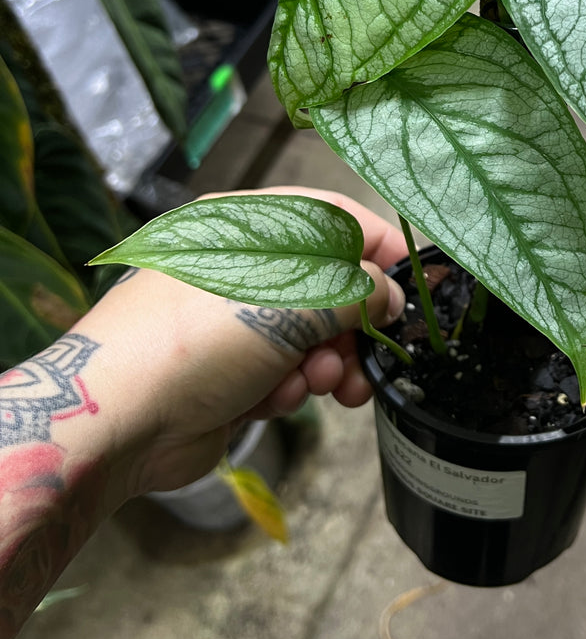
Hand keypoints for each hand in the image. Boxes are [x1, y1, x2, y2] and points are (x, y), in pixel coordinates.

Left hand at [71, 187, 407, 498]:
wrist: (119, 419)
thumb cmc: (202, 337)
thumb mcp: (293, 299)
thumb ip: (358, 292)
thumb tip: (391, 299)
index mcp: (251, 223)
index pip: (336, 219)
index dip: (381, 248)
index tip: (414, 284)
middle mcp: (245, 265)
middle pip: (331, 284)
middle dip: (357, 325)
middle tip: (374, 354)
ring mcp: (237, 319)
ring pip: (316, 334)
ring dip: (330, 361)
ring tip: (325, 383)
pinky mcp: (234, 369)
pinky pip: (290, 369)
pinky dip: (293, 386)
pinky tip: (276, 398)